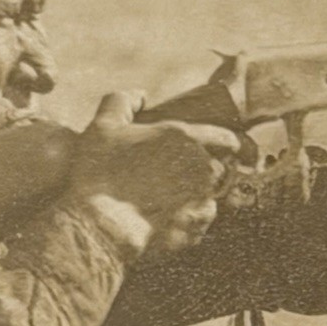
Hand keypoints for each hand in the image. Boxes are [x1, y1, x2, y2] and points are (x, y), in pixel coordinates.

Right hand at [65, 91, 239, 256]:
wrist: (99, 225)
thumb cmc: (98, 173)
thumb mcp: (102, 127)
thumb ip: (122, 101)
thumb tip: (141, 96)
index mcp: (185, 138)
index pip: (228, 139)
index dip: (223, 144)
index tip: (214, 150)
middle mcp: (202, 168)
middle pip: (220, 170)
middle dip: (204, 173)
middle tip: (177, 179)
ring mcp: (202, 201)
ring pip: (210, 197)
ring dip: (194, 198)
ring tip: (165, 203)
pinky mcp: (196, 229)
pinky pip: (199, 224)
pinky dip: (185, 222)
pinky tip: (160, 221)